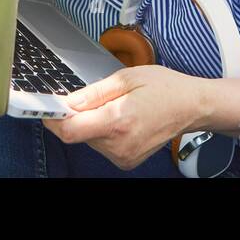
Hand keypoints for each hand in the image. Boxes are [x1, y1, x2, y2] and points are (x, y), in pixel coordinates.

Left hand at [42, 66, 206, 170]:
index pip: (70, 130)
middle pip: (77, 134)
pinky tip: (121, 118)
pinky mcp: (126, 161)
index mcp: (119, 121)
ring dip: (91, 123)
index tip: (48, 106)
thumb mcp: (126, 78)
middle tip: (95, 96)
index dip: (53, 118)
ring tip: (116, 106)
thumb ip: (93, 93)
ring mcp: (124, 156)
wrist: (191, 107)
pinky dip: (102, 131)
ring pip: (88, 139)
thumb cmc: (164, 88)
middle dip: (77, 115)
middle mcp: (120, 144)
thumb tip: (66, 101)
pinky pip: (101, 145)